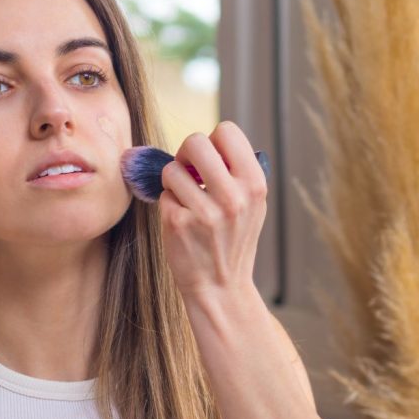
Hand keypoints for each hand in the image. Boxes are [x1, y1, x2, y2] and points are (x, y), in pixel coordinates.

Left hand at [158, 121, 268, 300]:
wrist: (221, 287)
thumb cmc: (232, 240)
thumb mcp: (252, 205)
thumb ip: (237, 172)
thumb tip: (208, 140)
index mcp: (255, 185)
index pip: (227, 131)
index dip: (213, 140)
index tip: (209, 160)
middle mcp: (233, 197)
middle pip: (196, 141)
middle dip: (186, 153)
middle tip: (188, 171)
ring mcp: (205, 212)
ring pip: (172, 168)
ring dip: (174, 181)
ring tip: (186, 200)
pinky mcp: (178, 224)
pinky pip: (163, 193)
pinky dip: (168, 203)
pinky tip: (181, 220)